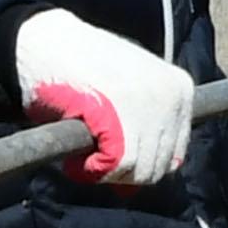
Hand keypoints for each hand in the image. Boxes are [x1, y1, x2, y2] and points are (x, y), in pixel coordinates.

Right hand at [14, 9, 198, 190]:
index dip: (140, 162)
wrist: (47, 41)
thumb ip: (143, 130)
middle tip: (94, 156)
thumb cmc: (83, 67)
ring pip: (139, 170)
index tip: (113, 154)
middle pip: (158, 166)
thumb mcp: (129, 89)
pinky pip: (116, 164)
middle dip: (124, 172)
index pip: (175, 153)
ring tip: (84, 155)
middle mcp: (170, 97)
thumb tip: (135, 186)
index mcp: (180, 89)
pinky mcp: (119, 114)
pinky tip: (76, 161)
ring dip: (108, 173)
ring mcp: (147, 105)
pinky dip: (92, 171)